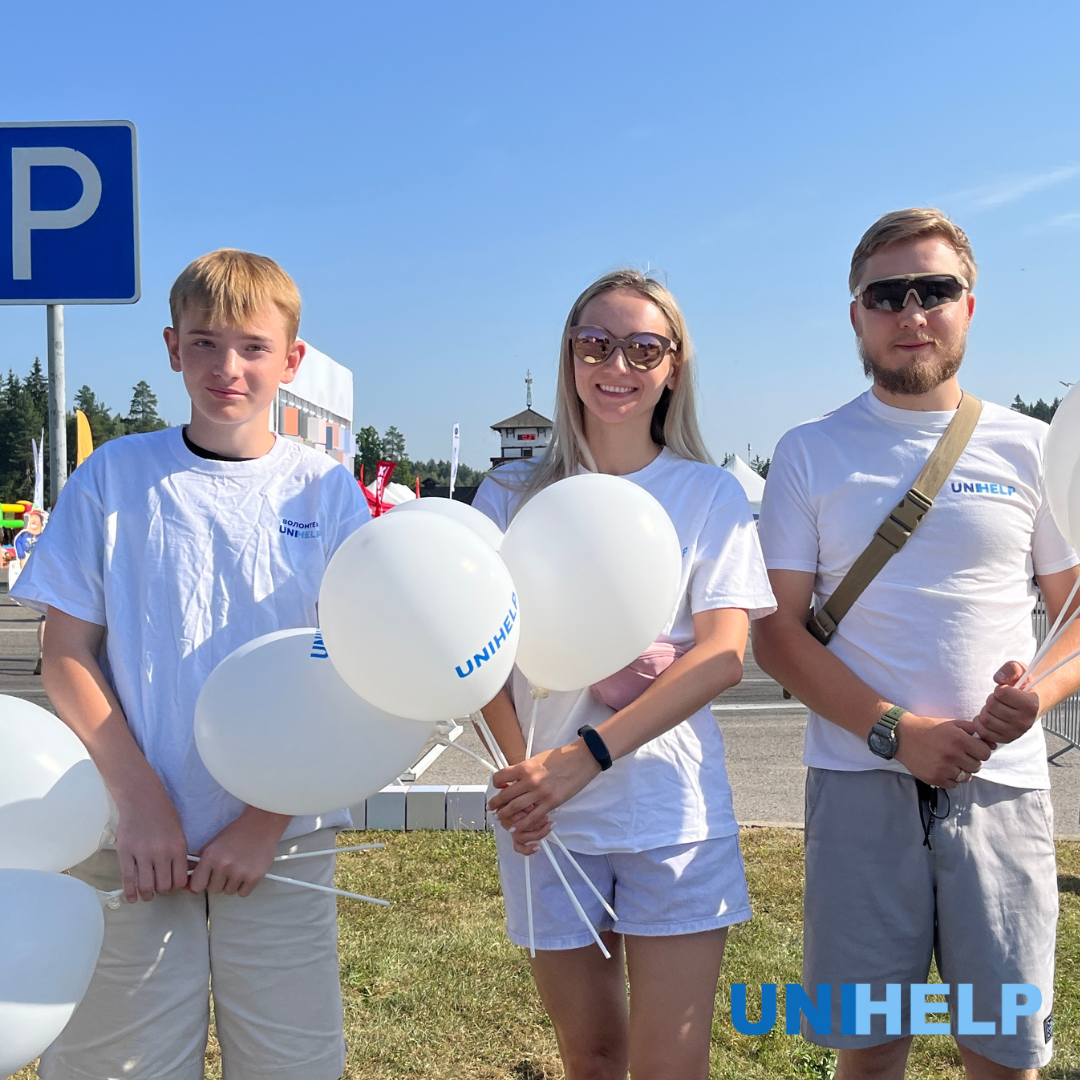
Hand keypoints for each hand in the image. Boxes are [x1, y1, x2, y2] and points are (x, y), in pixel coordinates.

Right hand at [113, 784, 188, 902]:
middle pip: (163, 886)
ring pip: (146, 885)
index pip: (180, 879)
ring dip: (147, 894)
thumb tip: (181, 875)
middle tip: (159, 890)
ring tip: (146, 895)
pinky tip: (132, 898)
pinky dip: (130, 892)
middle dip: (162, 891)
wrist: (142, 799)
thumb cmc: (163, 814)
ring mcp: (142, 854)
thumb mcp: (179, 833)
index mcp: (178, 848)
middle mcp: (161, 853)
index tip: (172, 886)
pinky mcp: (125, 853)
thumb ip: (179, 854)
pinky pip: (128, 878)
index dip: (176, 886)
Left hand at [187, 806, 290, 896]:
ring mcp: (240, 873)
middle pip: (213, 890)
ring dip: (231, 884)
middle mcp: (223, 867)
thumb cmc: (236, 832)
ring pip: (228, 892)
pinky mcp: (254, 877)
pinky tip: (246, 872)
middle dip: (217, 882)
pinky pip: (242, 893)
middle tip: (226, 869)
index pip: (196, 886)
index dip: (200, 883)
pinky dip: (243, 886)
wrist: (262, 824)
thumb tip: (189, 886)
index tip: (206, 879)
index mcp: (210, 857)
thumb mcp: (213, 844)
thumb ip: (199, 864)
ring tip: (238, 868)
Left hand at [489, 740, 600, 852]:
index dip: (496, 784)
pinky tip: (517, 827)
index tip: (497, 787)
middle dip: (496, 804)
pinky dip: (522, 824)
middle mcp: (530, 780)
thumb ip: (525, 769)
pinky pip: (533, 817)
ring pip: (516, 808)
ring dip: (506, 815)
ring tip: (501, 818)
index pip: (501, 777)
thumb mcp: (537, 758)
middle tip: (492, 808)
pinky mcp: (552, 803)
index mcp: (525, 767)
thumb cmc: (561, 757)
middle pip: (505, 796)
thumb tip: (513, 779)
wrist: (581, 759)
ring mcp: (541, 793)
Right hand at [894, 713, 994, 788]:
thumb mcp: (951, 724)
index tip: (972, 748)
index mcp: (959, 739)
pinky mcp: (934, 778)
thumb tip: (993, 745)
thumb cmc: (929, 728)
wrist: (902, 736)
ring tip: (951, 761)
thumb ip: (974, 731)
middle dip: (971, 760)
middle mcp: (952, 754)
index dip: (980, 750)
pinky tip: (942, 768)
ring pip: (967, 777)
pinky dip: (951, 778)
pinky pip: (953, 784)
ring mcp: (943, 768)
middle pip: (977, 766)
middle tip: (959, 754)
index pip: (985, 753)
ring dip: (962, 770)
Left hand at [973, 661, 1039, 744]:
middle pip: (991, 706)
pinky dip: (980, 722)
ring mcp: (1015, 733)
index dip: (1000, 688)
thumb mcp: (1021, 670)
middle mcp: (1024, 722)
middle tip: (1000, 700)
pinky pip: (983, 732)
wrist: (1032, 703)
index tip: (1007, 691)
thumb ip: (1010, 669)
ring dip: (986, 710)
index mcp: (1030, 705)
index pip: (1001, 693)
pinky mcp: (1005, 740)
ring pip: (985, 719)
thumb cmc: (1023, 685)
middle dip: (992, 699)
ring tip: (996, 708)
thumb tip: (998, 678)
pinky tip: (989, 716)